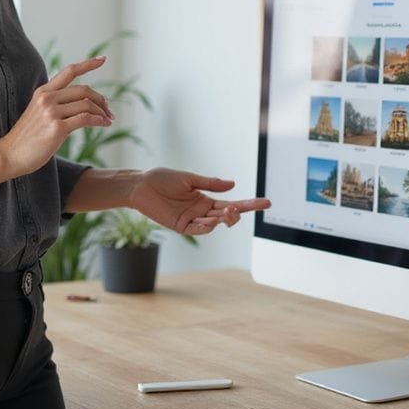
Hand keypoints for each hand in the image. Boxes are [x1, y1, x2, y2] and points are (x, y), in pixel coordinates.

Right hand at [0, 56, 113, 176]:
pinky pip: (85, 119)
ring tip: (108, 120)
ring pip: (86, 104)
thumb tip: (80, 106)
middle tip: (109, 110)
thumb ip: (54, 105)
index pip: (69, 71)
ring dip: (102, 112)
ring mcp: (51, 112)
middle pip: (83, 90)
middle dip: (100, 99)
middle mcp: (47, 98)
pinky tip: (104, 124)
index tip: (103, 59)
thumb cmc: (25, 139)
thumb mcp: (37, 113)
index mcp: (42, 92)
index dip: (88, 64)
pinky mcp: (57, 128)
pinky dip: (99, 120)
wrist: (9, 156)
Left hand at [128, 168, 270, 234]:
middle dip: (237, 213)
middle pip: (227, 215)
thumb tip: (233, 185)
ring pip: (215, 224)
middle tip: (240, 209)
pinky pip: (198, 229)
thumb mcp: (189, 179)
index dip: (249, 204)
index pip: (232, 202)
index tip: (267, 203)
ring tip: (228, 212)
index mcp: (206, 199)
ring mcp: (192, 219)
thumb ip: (210, 183)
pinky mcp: (181, 226)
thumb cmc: (163, 179)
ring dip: (223, 220)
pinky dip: (207, 227)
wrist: (141, 185)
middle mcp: (202, 211)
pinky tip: (212, 221)